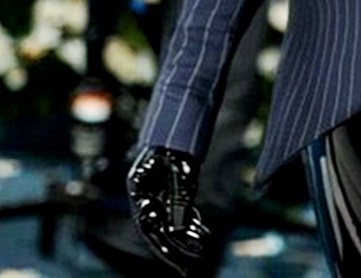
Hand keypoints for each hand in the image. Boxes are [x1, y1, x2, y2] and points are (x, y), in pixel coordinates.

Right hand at [127, 146, 209, 275]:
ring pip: (171, 221)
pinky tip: (202, 233)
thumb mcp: (180, 169)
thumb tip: (181, 230)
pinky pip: (179, 211)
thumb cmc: (177, 138)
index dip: (162, 246)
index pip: (148, 226)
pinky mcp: (172, 188)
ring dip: (186, 237)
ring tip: (202, 248)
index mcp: (139, 187)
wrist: (182, 116)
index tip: (176, 261)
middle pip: (159, 228)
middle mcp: (146, 193)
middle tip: (190, 267)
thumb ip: (179, 198)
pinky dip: (190, 223)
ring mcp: (159, 191)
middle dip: (175, 249)